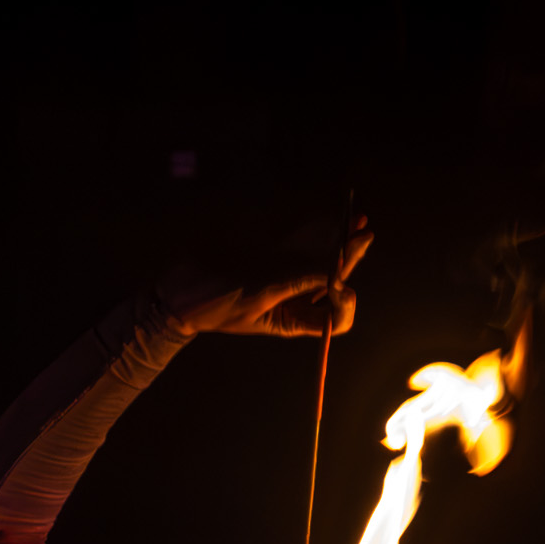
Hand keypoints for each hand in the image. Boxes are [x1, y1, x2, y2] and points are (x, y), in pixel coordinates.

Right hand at [159, 216, 372, 337]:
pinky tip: (333, 221)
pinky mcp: (272, 260)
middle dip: (350, 261)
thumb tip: (333, 272)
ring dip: (342, 245)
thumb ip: (294, 284)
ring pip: (323, 264)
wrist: (181, 292)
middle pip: (333, 285)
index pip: (332, 320)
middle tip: (363, 237)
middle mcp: (293, 301)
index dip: (342, 303)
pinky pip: (302, 248)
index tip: (337, 284)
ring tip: (360, 223)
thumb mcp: (257, 298)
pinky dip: (318, 234)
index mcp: (291, 322)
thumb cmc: (215, 306)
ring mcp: (284, 279)